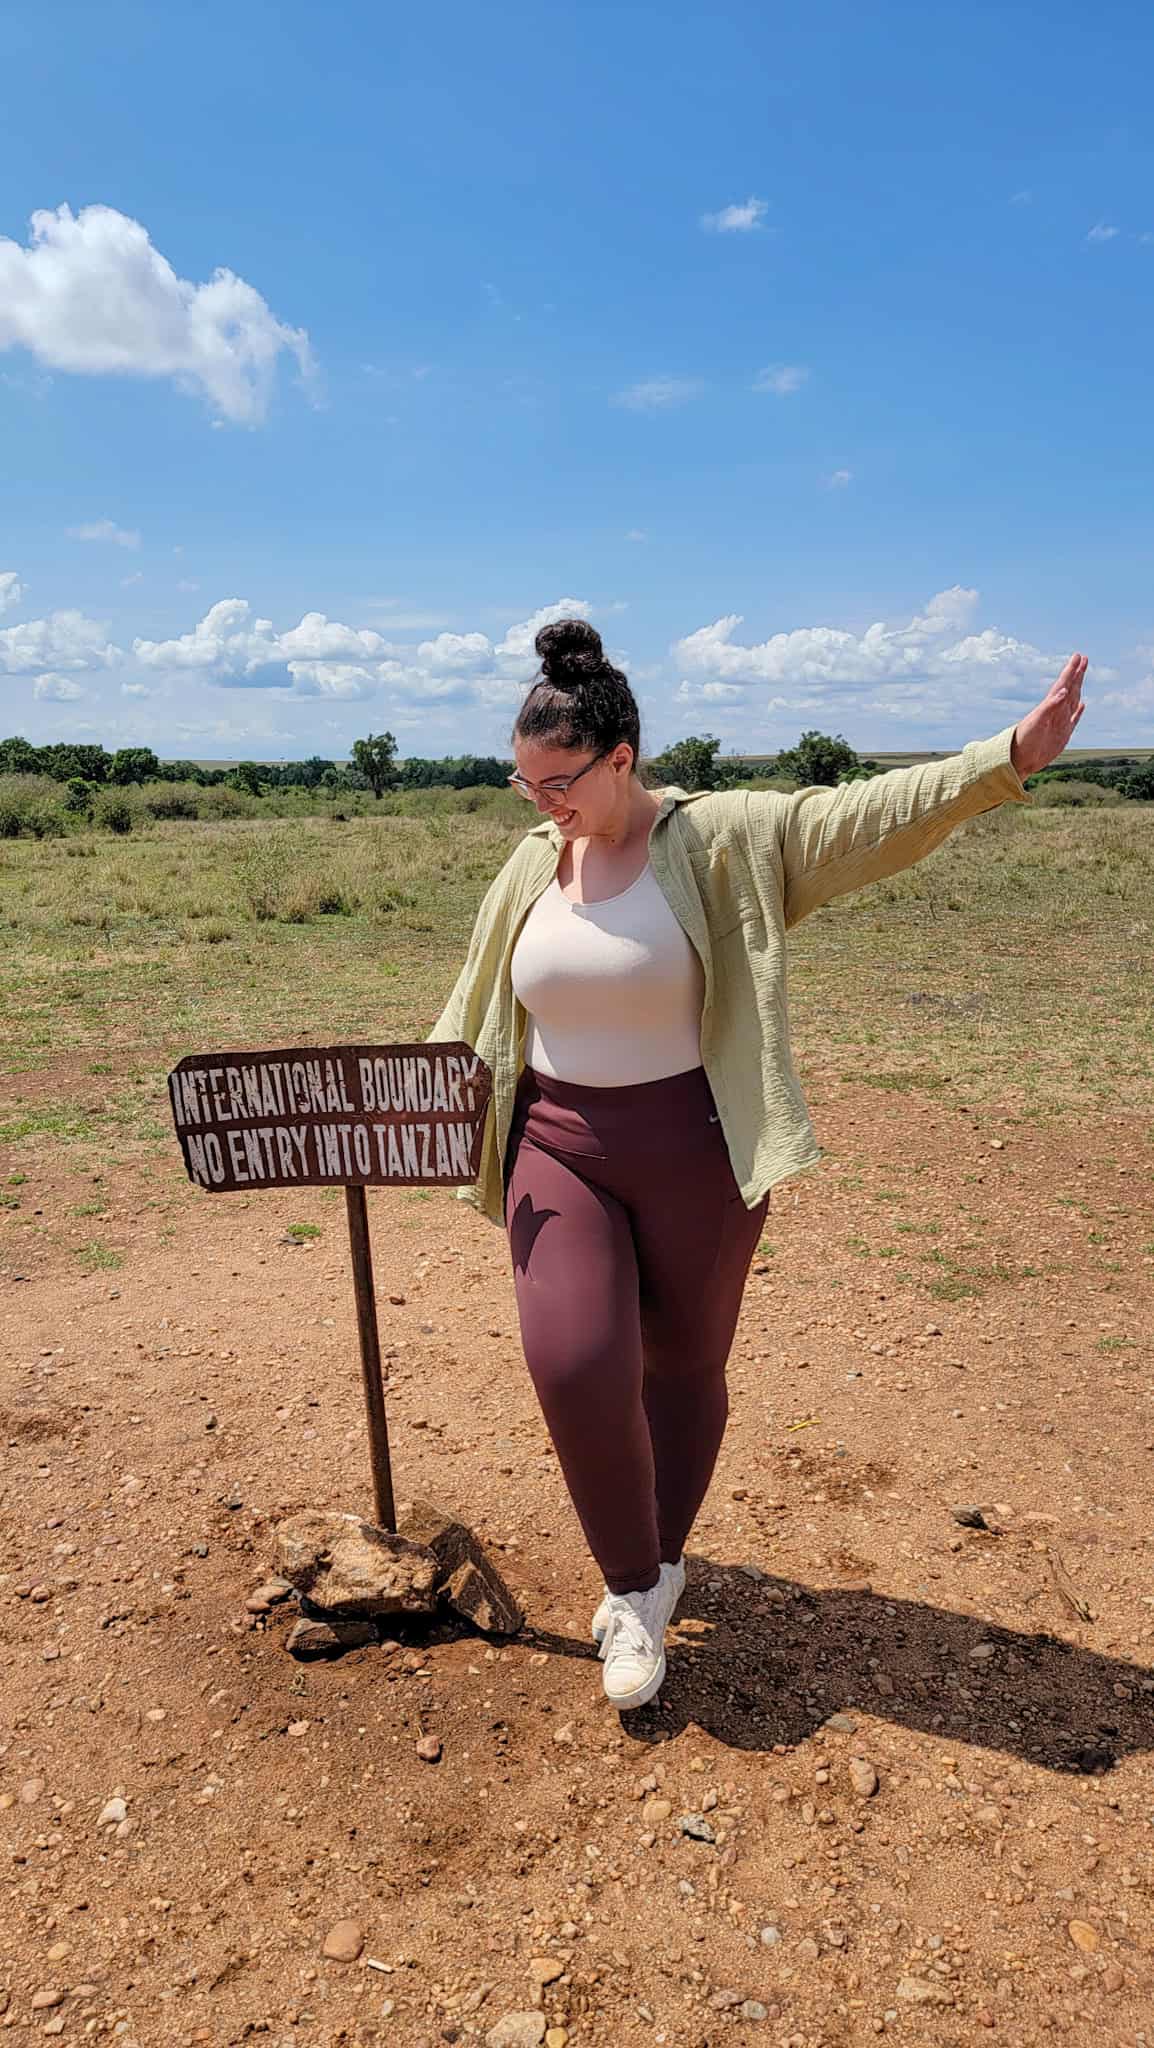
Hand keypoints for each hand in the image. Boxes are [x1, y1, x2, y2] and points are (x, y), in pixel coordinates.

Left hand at [1010, 653, 1087, 779]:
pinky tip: (1082, 705)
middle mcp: (1055, 712)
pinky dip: (1078, 711)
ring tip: (1082, 675)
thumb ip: (1050, 706)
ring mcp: (1060, 722)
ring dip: (1078, 687)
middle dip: (1076, 674)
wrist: (1020, 759)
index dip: (1071, 670)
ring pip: (1072, 700)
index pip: (1063, 684)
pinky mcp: (1062, 734)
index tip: (1078, 656)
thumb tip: (1064, 690)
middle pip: (1069, 688)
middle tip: (1083, 658)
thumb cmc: (1024, 740)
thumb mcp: (1037, 721)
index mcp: (1049, 706)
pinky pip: (1073, 719)